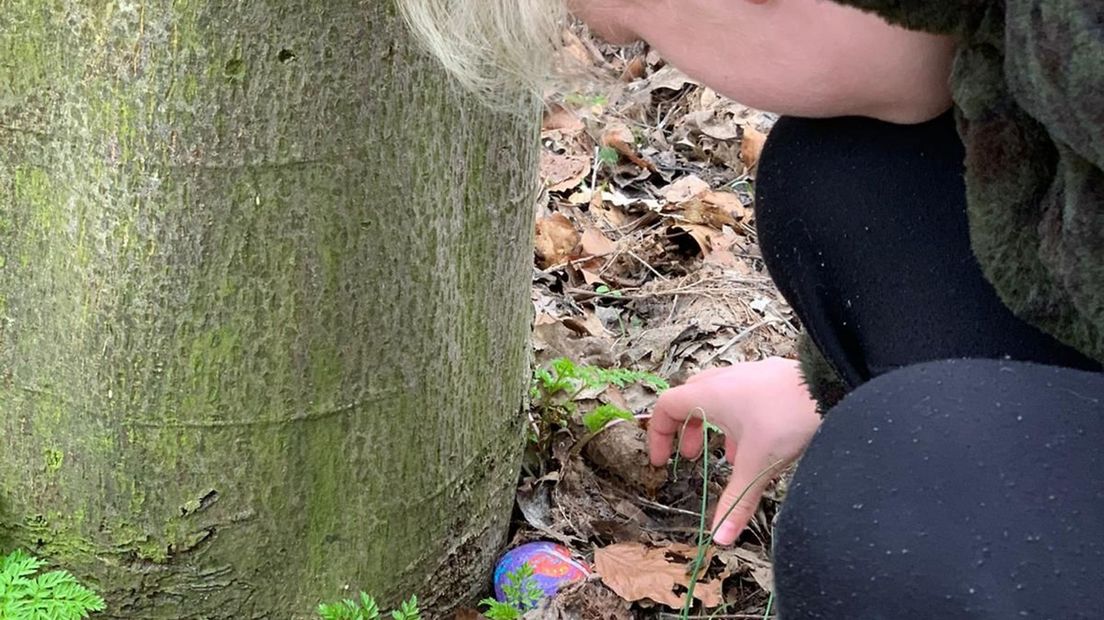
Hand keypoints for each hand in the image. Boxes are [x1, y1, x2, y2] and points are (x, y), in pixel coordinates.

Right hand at [648, 357, 820, 544]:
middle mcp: (725, 380)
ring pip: (718, 397)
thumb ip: (736, 500)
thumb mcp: (757, 464)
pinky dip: (740, 419)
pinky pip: (743, 396)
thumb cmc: (786, 417)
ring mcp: (748, 375)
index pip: (666, 407)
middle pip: (689, 399)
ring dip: (715, 426)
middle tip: (690, 455)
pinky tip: (759, 444)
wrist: (831, 387)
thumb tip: (720, 536)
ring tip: (728, 457)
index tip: (662, 459)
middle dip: (686, 430)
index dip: (658, 434)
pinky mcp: (770, 378)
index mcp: (710, 394)